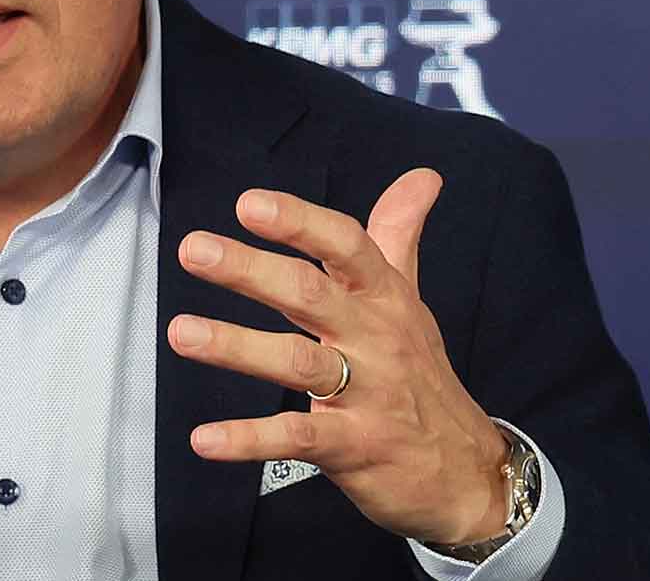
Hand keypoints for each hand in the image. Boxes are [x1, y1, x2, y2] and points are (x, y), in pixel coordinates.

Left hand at [165, 170, 508, 544]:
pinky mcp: (353, 447)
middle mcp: (375, 338)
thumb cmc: (422, 375)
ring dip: (237, 346)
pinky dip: (249, 439)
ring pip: (298, 362)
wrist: (467, 472)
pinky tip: (205, 438)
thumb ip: (400, 235)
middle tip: (194, 249)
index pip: (346, 245)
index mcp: (383, 297)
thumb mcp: (411, 300)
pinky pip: (297, 438)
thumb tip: (422, 176)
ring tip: (182, 332)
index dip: (300, 221)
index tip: (249, 203)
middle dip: (251, 270)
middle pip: (311, 294)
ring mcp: (367, 394)